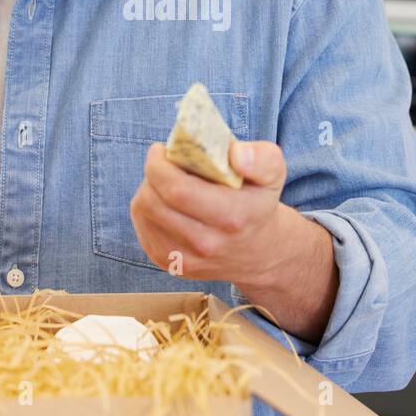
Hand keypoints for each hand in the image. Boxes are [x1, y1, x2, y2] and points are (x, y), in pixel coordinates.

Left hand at [129, 140, 289, 284]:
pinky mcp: (171, 265)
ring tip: (164, 181)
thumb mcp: (273, 173)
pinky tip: (163, 202)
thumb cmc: (257, 202)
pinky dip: (146, 209)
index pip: (177, 190)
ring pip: (143, 213)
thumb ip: (261, 158)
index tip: (161, 149)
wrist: (257, 250)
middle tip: (162, 162)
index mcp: (232, 217)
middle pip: (153, 202)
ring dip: (147, 190)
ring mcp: (186, 260)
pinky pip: (142, 228)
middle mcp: (208, 244)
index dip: (159, 166)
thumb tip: (236, 154)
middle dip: (151, 174)